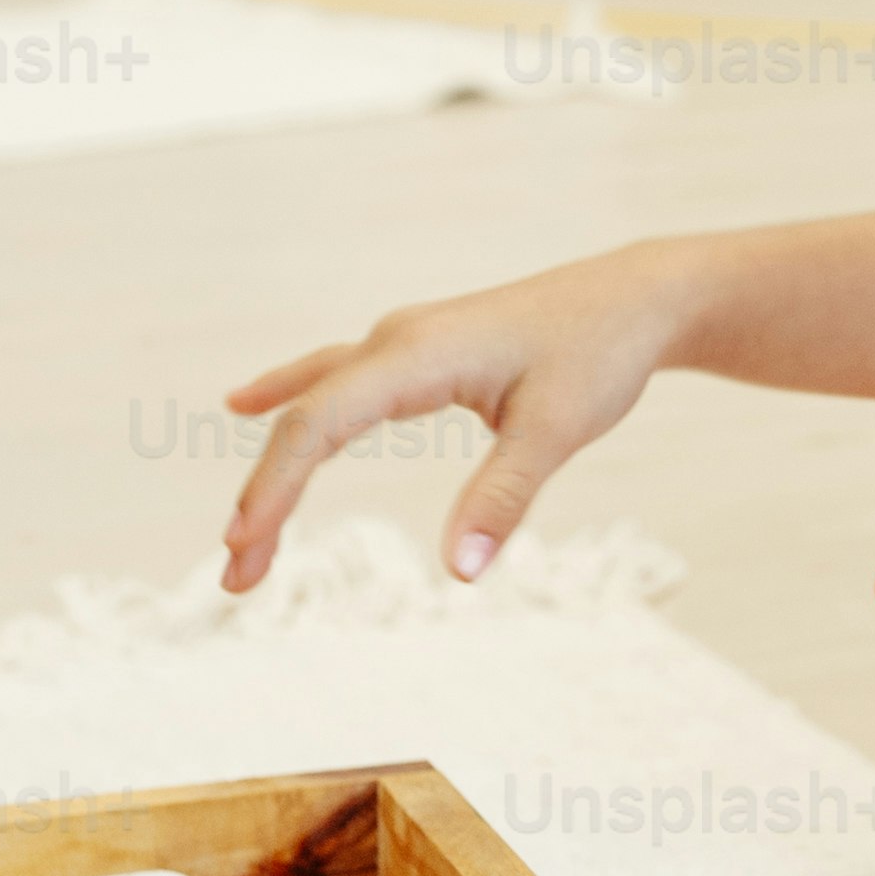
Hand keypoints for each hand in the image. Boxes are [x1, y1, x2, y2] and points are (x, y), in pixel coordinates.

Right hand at [220, 250, 683, 595]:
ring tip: (246, 536)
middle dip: (265, 497)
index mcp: (418, 354)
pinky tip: (249, 405)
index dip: (274, 485)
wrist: (636, 298)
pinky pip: (337, 380)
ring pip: (316, 402)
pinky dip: (292, 402)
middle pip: (305, 419)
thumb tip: (459, 574)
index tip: (243, 544)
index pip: (320, 422)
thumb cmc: (599, 354)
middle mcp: (397, 341)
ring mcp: (405, 342)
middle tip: (238, 578)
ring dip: (278, 466)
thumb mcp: (559, 429)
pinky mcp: (421, 352)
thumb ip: (505, 497)